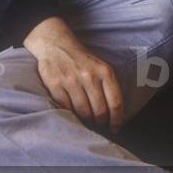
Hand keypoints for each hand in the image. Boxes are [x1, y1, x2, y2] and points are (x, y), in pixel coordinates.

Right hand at [24, 17, 123, 132]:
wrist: (57, 44)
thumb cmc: (82, 60)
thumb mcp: (101, 67)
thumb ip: (108, 86)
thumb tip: (114, 113)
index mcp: (105, 71)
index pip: (116, 102)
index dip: (116, 119)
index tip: (115, 128)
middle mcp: (89, 76)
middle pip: (100, 111)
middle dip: (101, 122)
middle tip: (99, 125)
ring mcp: (71, 81)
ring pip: (83, 112)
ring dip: (86, 121)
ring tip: (87, 122)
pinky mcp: (55, 85)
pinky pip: (66, 109)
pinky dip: (71, 115)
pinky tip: (73, 115)